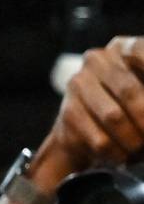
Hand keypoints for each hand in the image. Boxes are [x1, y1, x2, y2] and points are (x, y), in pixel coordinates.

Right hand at [41, 36, 143, 174]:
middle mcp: (97, 61)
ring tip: (140, 149)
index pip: (141, 51)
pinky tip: (123, 155)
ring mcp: (78, 85)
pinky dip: (117, 153)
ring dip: (134, 140)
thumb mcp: (141, 88)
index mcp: (122, 48)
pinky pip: (99, 139)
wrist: (84, 129)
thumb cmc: (127, 105)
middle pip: (129, 91)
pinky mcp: (68, 113)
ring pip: (113, 117)